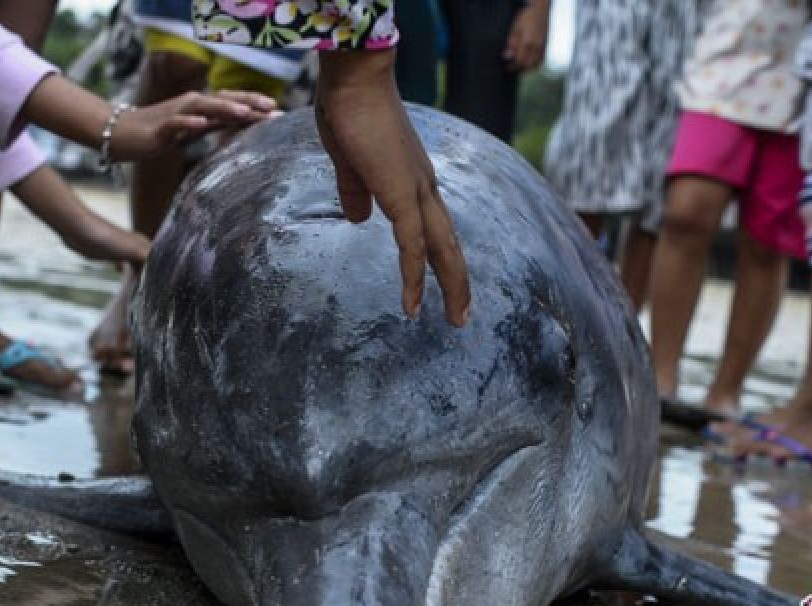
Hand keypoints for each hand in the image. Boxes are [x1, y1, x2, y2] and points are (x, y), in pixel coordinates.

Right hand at [23, 76, 279, 160]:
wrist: (120, 135)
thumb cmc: (159, 134)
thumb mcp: (192, 131)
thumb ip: (214, 126)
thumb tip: (241, 127)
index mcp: (201, 108)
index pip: (232, 104)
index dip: (254, 106)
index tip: (278, 112)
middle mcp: (191, 105)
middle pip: (224, 100)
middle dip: (248, 103)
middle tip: (272, 108)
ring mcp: (176, 114)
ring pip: (204, 107)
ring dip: (225, 108)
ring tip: (246, 113)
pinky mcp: (160, 127)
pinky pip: (177, 123)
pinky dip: (190, 122)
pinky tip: (203, 124)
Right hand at [316, 50, 469, 326]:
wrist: (354, 78)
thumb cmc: (349, 109)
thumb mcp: (349, 161)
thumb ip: (355, 191)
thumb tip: (357, 219)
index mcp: (413, 181)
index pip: (434, 229)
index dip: (440, 259)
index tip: (442, 287)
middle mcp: (424, 188)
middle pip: (449, 245)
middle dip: (458, 283)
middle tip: (462, 318)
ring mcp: (417, 191)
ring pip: (442, 250)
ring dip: (451, 288)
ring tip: (457, 321)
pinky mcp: (401, 195)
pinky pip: (412, 246)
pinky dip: (415, 278)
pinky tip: (413, 306)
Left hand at [503, 1, 549, 71]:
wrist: (541, 10)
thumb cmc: (526, 17)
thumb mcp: (515, 28)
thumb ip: (511, 43)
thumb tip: (507, 56)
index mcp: (527, 42)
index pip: (519, 60)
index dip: (513, 66)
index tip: (507, 67)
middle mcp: (536, 46)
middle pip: (528, 65)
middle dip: (519, 68)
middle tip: (512, 68)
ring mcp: (542, 47)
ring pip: (535, 64)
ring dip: (527, 68)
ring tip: (520, 67)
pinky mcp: (546, 46)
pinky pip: (540, 60)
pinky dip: (534, 64)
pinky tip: (529, 63)